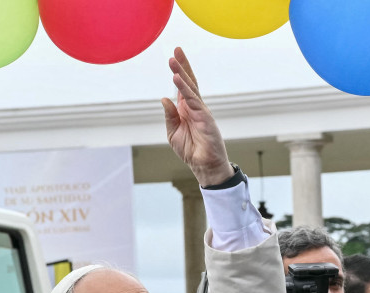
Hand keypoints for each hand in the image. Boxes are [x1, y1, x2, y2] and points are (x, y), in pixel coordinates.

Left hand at [160, 47, 232, 186]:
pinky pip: (193, 100)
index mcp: (186, 109)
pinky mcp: (205, 117)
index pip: (183, 86)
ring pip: (190, 88)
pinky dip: (184, 89)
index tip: (173, 56)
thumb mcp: (173, 132)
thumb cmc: (190, 150)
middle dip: (182, 65)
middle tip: (176, 50)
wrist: (204, 166)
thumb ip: (169, 116)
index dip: (179, 70)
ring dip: (181, 73)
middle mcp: (194, 107)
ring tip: (173, 60)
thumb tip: (165, 98)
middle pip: (188, 81)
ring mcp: (201, 111)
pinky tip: (177, 79)